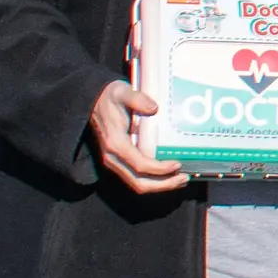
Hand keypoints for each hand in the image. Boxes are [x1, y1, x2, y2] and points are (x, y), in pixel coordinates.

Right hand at [88, 81, 190, 195]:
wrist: (92, 102)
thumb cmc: (109, 97)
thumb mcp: (122, 91)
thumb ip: (137, 99)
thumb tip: (154, 108)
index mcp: (114, 143)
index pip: (139, 164)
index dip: (159, 168)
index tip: (177, 164)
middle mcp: (112, 157)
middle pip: (139, 182)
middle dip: (163, 184)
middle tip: (185, 178)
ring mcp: (114, 162)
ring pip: (137, 184)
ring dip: (160, 186)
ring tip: (181, 179)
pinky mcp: (119, 162)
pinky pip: (136, 178)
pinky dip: (154, 181)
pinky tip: (170, 176)